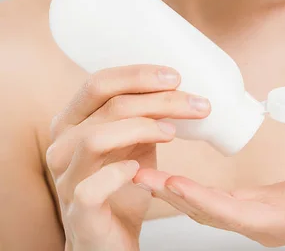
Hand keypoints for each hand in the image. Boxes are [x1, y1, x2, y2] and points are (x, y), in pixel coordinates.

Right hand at [46, 65, 209, 250]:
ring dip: (142, 129)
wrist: (109, 238)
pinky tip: (139, 169)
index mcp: (73, 122)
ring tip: (174, 133)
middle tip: (196, 104)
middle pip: (108, 107)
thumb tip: (180, 87)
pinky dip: (118, 173)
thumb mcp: (133, 142)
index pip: (99, 84)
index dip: (138, 75)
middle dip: (158, 100)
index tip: (176, 77)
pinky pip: (91, 187)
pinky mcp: (79, 211)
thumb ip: (142, 115)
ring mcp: (66, 178)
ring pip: (95, 139)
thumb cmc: (123, 184)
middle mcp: (62, 145)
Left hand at [135, 159, 284, 249]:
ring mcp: (255, 216)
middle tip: (134, 174)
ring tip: (141, 172)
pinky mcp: (254, 205)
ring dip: (173, 193)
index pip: (233, 213)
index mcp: (281, 221)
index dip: (202, 199)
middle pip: (208, 213)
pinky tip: (173, 177)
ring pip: (206, 207)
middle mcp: (260, 224)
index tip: (172, 182)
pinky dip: (191, 190)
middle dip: (172, 196)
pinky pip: (215, 199)